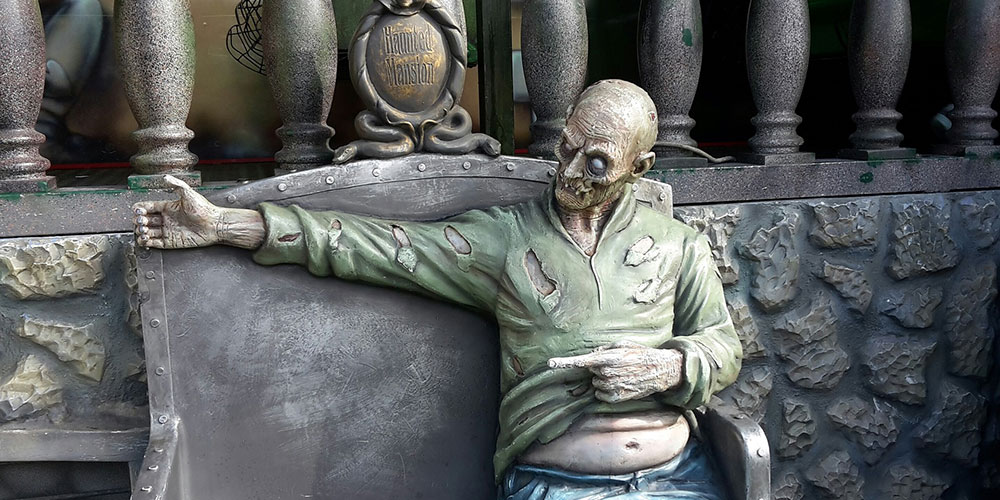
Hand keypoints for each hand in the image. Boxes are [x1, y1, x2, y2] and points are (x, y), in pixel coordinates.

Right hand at [133, 175, 223, 248]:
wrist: (215, 225)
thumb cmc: (205, 210)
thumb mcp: (189, 194)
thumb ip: (177, 184)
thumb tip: (166, 177)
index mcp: (168, 207)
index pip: (148, 207)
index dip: (140, 208)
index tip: (137, 209)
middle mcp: (167, 219)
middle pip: (145, 220)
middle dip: (139, 220)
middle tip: (141, 220)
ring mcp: (168, 230)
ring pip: (147, 232)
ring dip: (141, 231)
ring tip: (143, 230)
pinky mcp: (171, 241)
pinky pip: (154, 243)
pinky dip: (146, 242)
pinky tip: (144, 239)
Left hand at [549, 341, 682, 403]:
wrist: (658, 371)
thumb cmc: (640, 355)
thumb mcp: (622, 345)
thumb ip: (603, 349)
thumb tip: (592, 355)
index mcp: (607, 358)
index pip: (581, 361)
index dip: (564, 362)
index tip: (550, 363)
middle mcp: (606, 373)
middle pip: (591, 372)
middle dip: (599, 369)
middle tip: (617, 366)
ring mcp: (610, 387)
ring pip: (595, 384)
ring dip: (604, 380)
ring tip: (622, 375)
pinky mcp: (614, 398)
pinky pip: (600, 395)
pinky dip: (607, 391)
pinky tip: (621, 385)